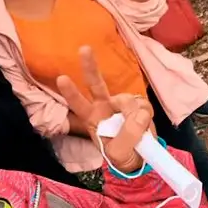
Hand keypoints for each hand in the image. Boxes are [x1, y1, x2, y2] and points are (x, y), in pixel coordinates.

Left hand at [57, 47, 155, 172]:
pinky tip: (144, 127)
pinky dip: (145, 117)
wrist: (140, 158)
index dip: (71, 92)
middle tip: (83, 49)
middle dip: (90, 67)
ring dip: (132, 115)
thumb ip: (126, 138)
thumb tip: (138, 115)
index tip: (61, 78)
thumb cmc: (121, 155)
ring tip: (136, 132)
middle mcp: (104, 107)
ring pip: (127, 100)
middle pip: (96, 84)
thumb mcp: (119, 154)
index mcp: (91, 119)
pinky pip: (143, 106)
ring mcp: (122, 105)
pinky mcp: (139, 106)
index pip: (78, 104)